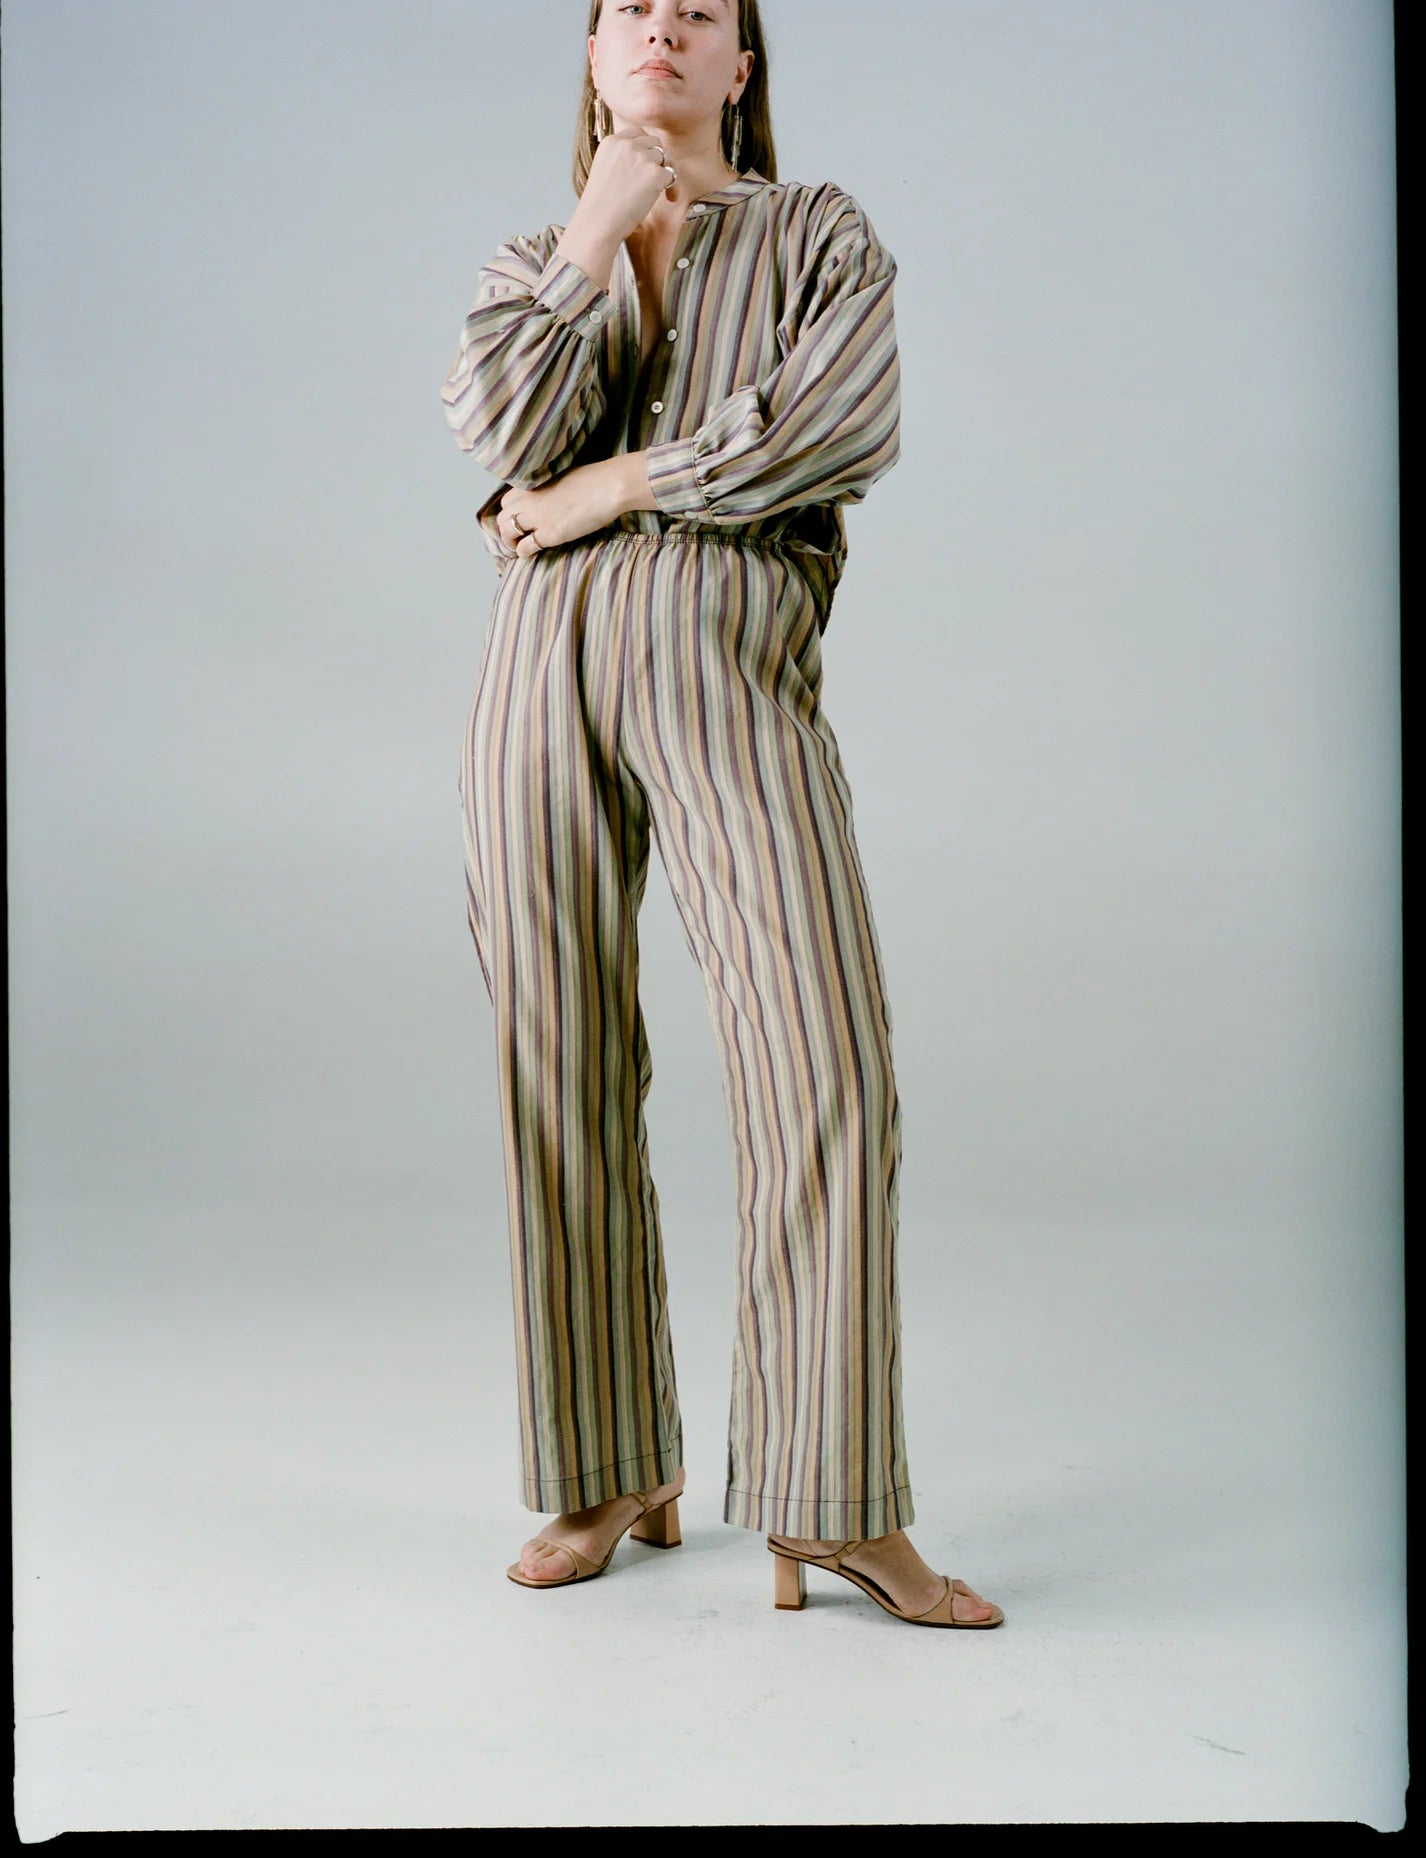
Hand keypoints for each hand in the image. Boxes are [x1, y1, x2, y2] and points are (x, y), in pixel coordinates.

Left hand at [496, 455, 650, 558]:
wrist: (608, 486)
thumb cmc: (594, 478)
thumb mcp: (563, 477)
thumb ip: (550, 488)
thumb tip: (551, 497)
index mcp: (533, 484)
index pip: (507, 501)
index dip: (511, 513)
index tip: (518, 520)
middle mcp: (529, 500)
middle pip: (503, 517)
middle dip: (506, 530)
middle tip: (516, 538)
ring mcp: (538, 517)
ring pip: (508, 532)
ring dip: (510, 542)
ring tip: (518, 548)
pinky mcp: (550, 533)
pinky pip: (525, 547)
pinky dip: (524, 552)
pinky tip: (530, 554)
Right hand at [577, 126, 678, 243]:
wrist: (598, 223)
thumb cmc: (600, 206)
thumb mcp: (604, 170)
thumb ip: (621, 159)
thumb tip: (645, 161)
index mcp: (611, 142)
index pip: (637, 133)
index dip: (646, 147)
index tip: (648, 161)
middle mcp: (627, 145)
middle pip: (654, 143)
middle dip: (658, 159)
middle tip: (659, 177)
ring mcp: (641, 157)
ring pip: (665, 157)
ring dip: (666, 172)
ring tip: (663, 190)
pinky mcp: (654, 174)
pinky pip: (672, 175)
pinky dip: (673, 187)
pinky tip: (669, 198)